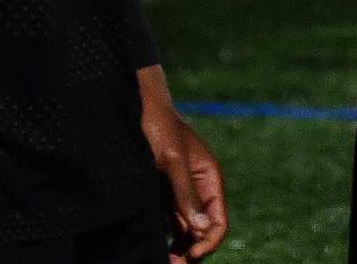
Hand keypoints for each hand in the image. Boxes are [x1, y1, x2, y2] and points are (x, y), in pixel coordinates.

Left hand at [140, 66, 227, 259]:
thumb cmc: (158, 128)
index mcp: (210, 179)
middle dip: (192, 250)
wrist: (137, 108)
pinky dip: (166, 236)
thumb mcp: (172, 162)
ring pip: (187, 230)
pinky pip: (170, 222)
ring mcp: (181, 191)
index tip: (188, 255)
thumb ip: (187, 195)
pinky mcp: (163, 193)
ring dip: (178, 247)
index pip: (219, 223)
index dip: (208, 244)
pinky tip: (153, 243)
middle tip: (171, 263)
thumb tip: (203, 229)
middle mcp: (199, 188)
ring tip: (162, 258)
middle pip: (204, 231)